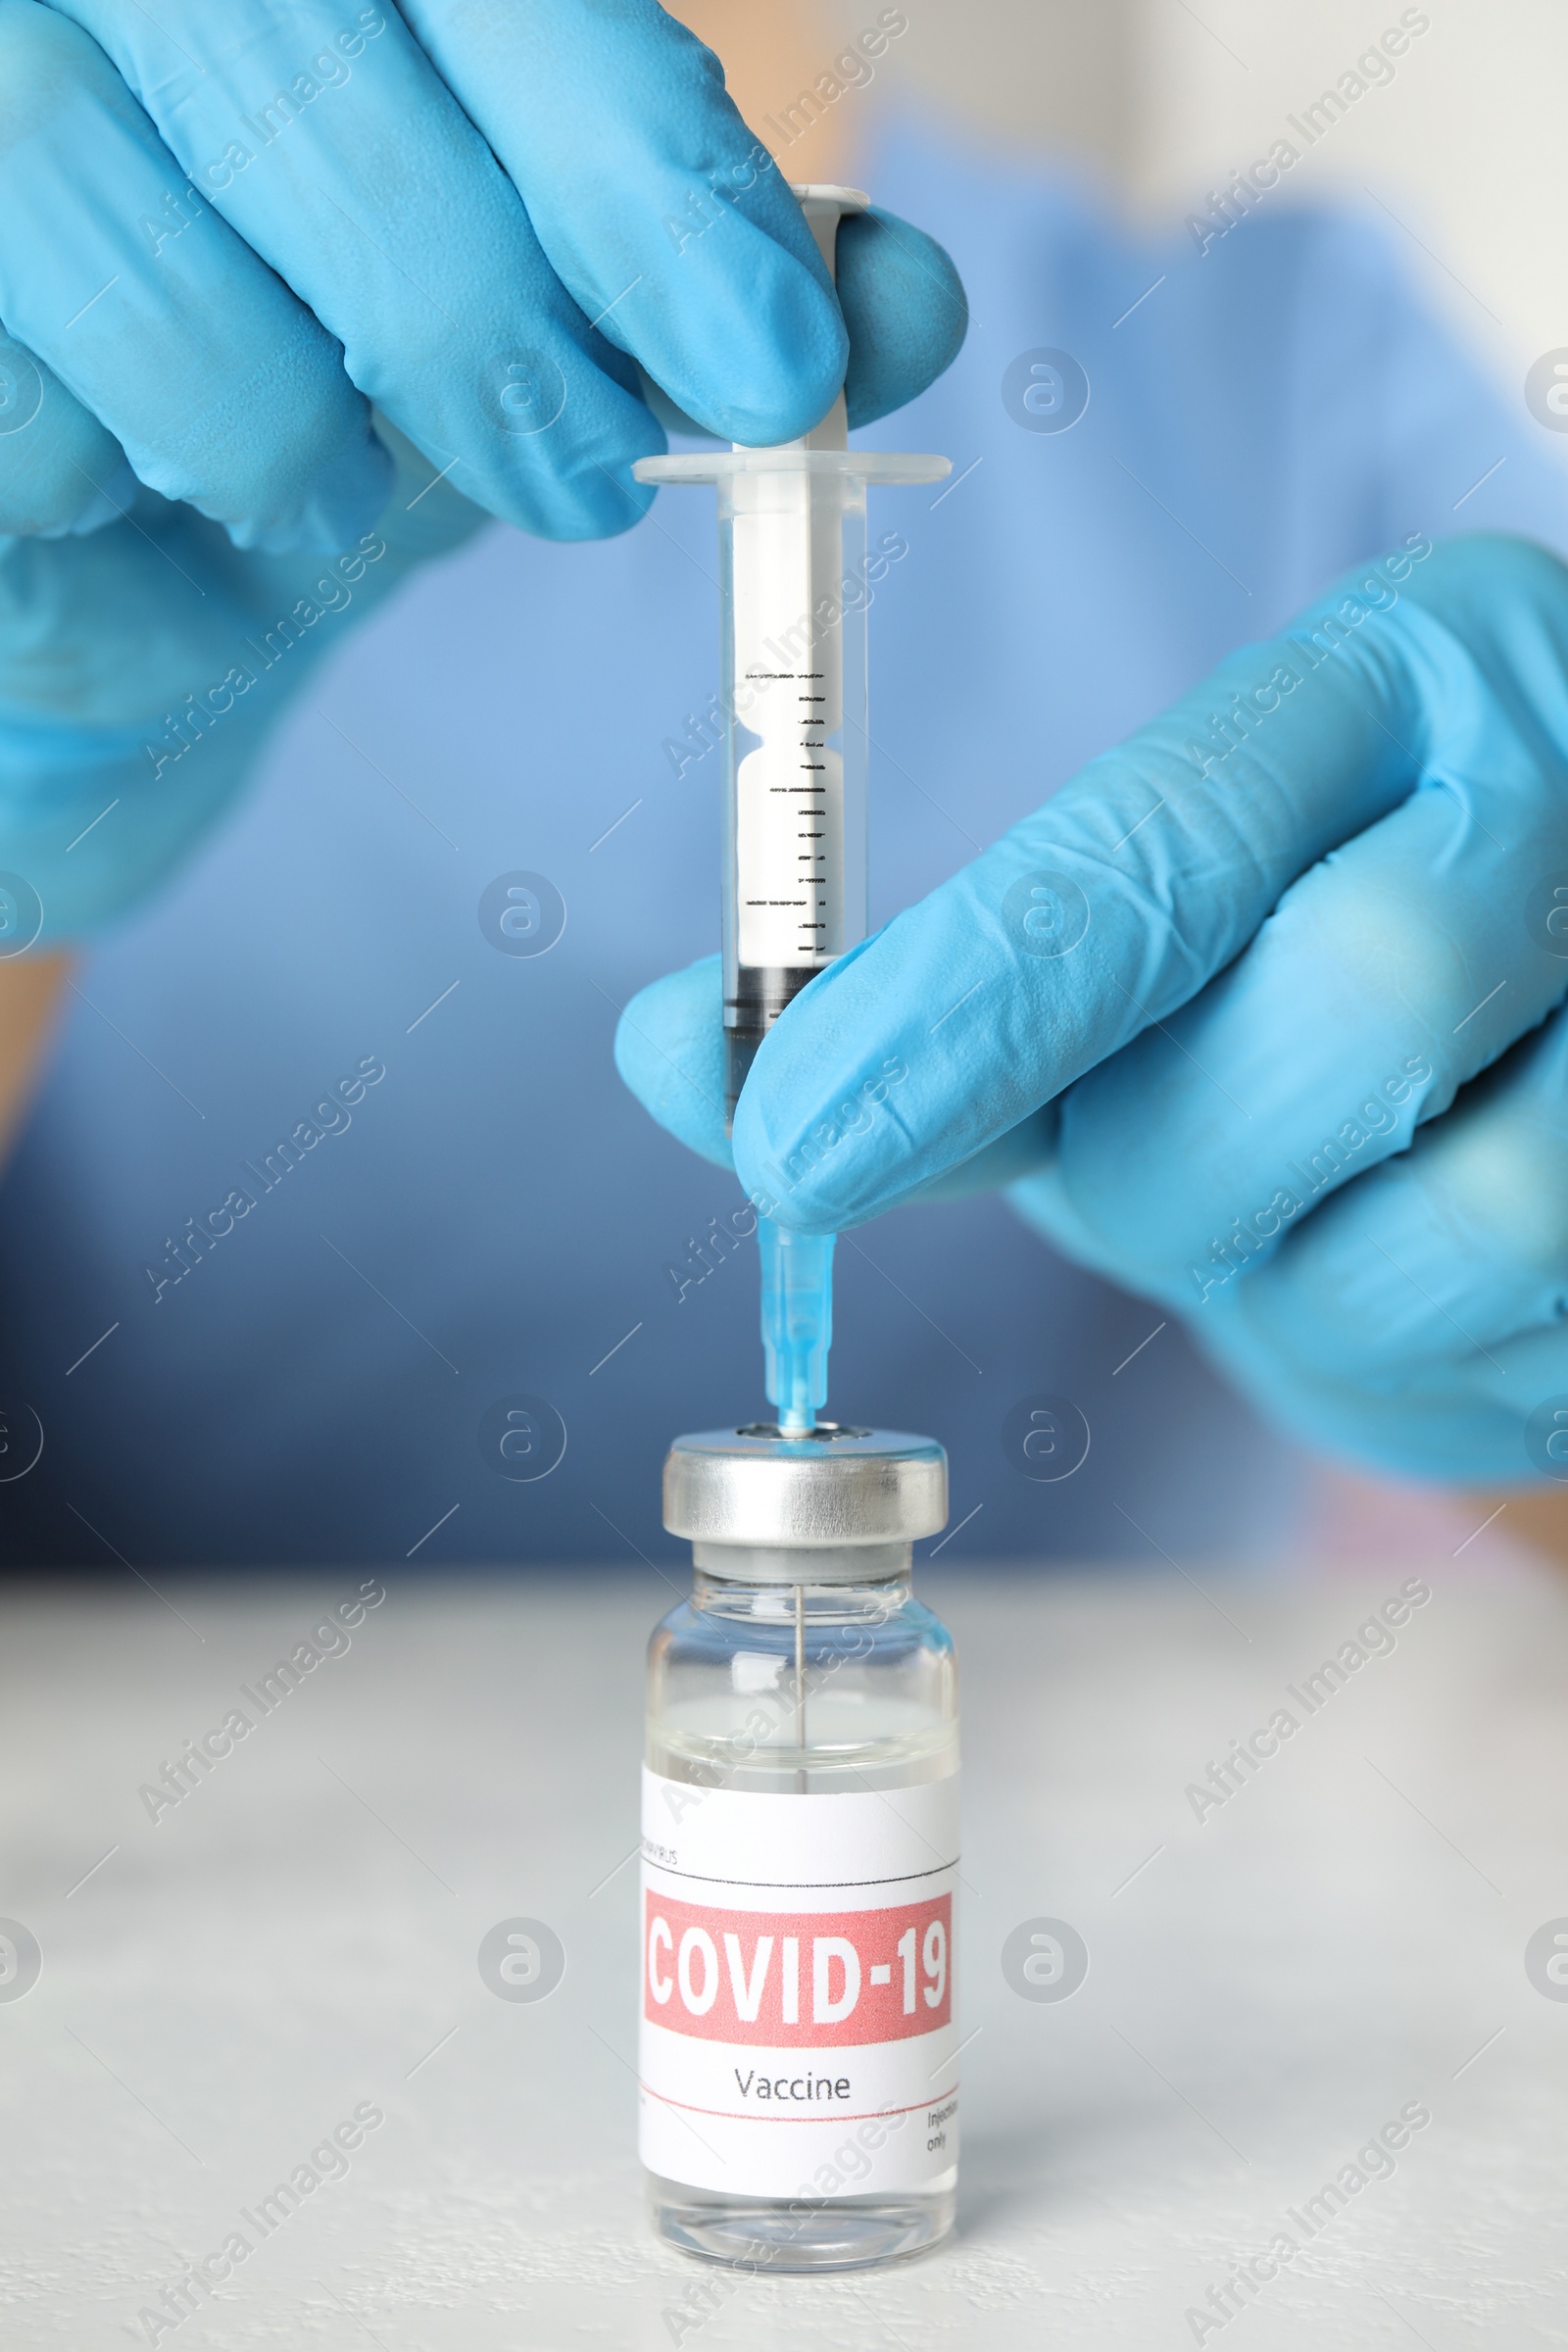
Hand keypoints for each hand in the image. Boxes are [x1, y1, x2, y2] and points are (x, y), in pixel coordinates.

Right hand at [0, 0, 965, 933]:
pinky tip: (122, 493)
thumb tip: (905, 303)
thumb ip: (703, 295)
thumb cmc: (313, 390)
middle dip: (479, 324)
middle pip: (316, 106)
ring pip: (141, 261)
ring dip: (273, 430)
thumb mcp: (535, 341)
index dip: (638, 164)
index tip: (766, 359)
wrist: (85, 555)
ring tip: (307, 490)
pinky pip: (19, 419)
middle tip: (575, 480)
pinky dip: (110, 504)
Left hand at [617, 532, 1567, 1485]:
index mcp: (1410, 667)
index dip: (968, 1007)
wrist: (1562, 1024)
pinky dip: (1414, 1360)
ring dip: (1311, 1289)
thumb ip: (944, 1001)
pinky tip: (1388, 1285)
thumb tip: (680, 1052)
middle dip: (1177, 1165)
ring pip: (1478, 1213)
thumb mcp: (1148, 944)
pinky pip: (1541, 1345)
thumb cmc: (1311, 967)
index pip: (1170, 836)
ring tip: (1290, 1227)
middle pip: (1347, 1011)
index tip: (791, 1146)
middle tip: (1141, 1181)